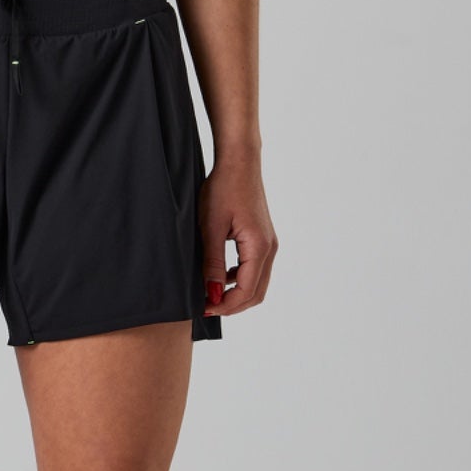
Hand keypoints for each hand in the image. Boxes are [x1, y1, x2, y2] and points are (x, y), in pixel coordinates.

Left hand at [200, 155, 276, 316]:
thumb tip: (212, 294)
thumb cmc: (223, 189)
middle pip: (256, 292)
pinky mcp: (263, 238)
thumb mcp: (211, 228)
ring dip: (235, 293)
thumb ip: (212, 264)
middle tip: (204, 306)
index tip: (201, 308)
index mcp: (259, 247)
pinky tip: (219, 275)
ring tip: (209, 292)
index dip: (224, 305)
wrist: (239, 163)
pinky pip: (255, 268)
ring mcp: (269, 243)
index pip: (246, 291)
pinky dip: (239, 279)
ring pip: (257, 282)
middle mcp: (270, 248)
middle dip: (231, 305)